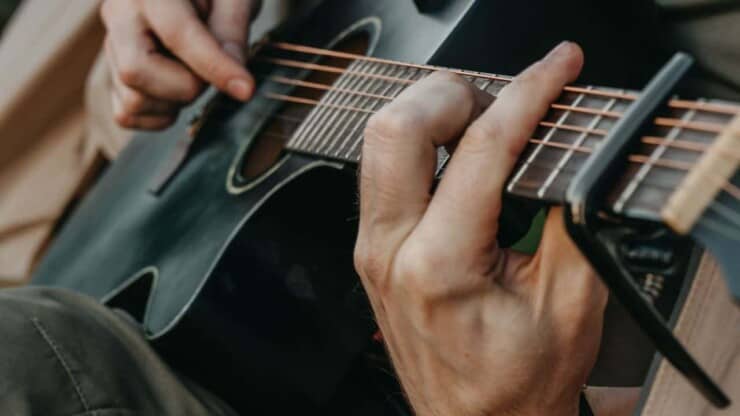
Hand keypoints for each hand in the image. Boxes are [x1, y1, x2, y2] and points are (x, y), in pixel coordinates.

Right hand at [100, 0, 260, 129]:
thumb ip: (232, 32)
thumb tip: (236, 80)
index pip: (177, 35)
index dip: (214, 67)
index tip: (245, 89)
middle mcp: (119, 15)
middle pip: (134, 71)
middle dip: (185, 85)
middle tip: (209, 71)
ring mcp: (111, 47)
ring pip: (132, 99)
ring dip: (174, 101)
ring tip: (193, 75)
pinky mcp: (112, 74)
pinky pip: (127, 114)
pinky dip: (159, 115)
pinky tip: (177, 92)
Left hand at [354, 42, 607, 415]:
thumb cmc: (512, 386)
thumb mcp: (569, 304)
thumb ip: (572, 219)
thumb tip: (569, 156)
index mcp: (439, 266)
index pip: (481, 148)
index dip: (527, 94)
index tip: (555, 71)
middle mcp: (390, 251)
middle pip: (396, 127)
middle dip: (454, 94)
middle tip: (502, 102)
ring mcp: (373, 250)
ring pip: (378, 143)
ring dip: (431, 115)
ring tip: (482, 123)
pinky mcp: (373, 250)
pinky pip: (381, 172)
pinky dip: (418, 145)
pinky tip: (454, 153)